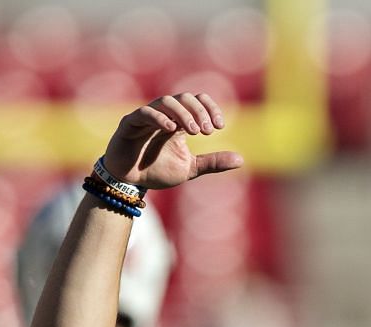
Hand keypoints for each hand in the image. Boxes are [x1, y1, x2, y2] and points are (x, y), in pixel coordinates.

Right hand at [102, 91, 243, 190]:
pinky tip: (171, 128)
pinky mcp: (130, 124)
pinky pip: (144, 113)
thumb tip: (241, 160)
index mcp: (178, 120)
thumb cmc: (156, 171)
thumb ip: (212, 163)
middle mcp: (163, 114)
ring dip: (183, 113)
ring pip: (165, 101)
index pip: (197, 101)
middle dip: (198, 111)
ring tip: (194, 131)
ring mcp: (146, 117)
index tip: (220, 126)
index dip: (210, 108)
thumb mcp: (190, 169)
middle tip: (207, 131)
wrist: (129, 183)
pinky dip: (159, 117)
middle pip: (183, 98)